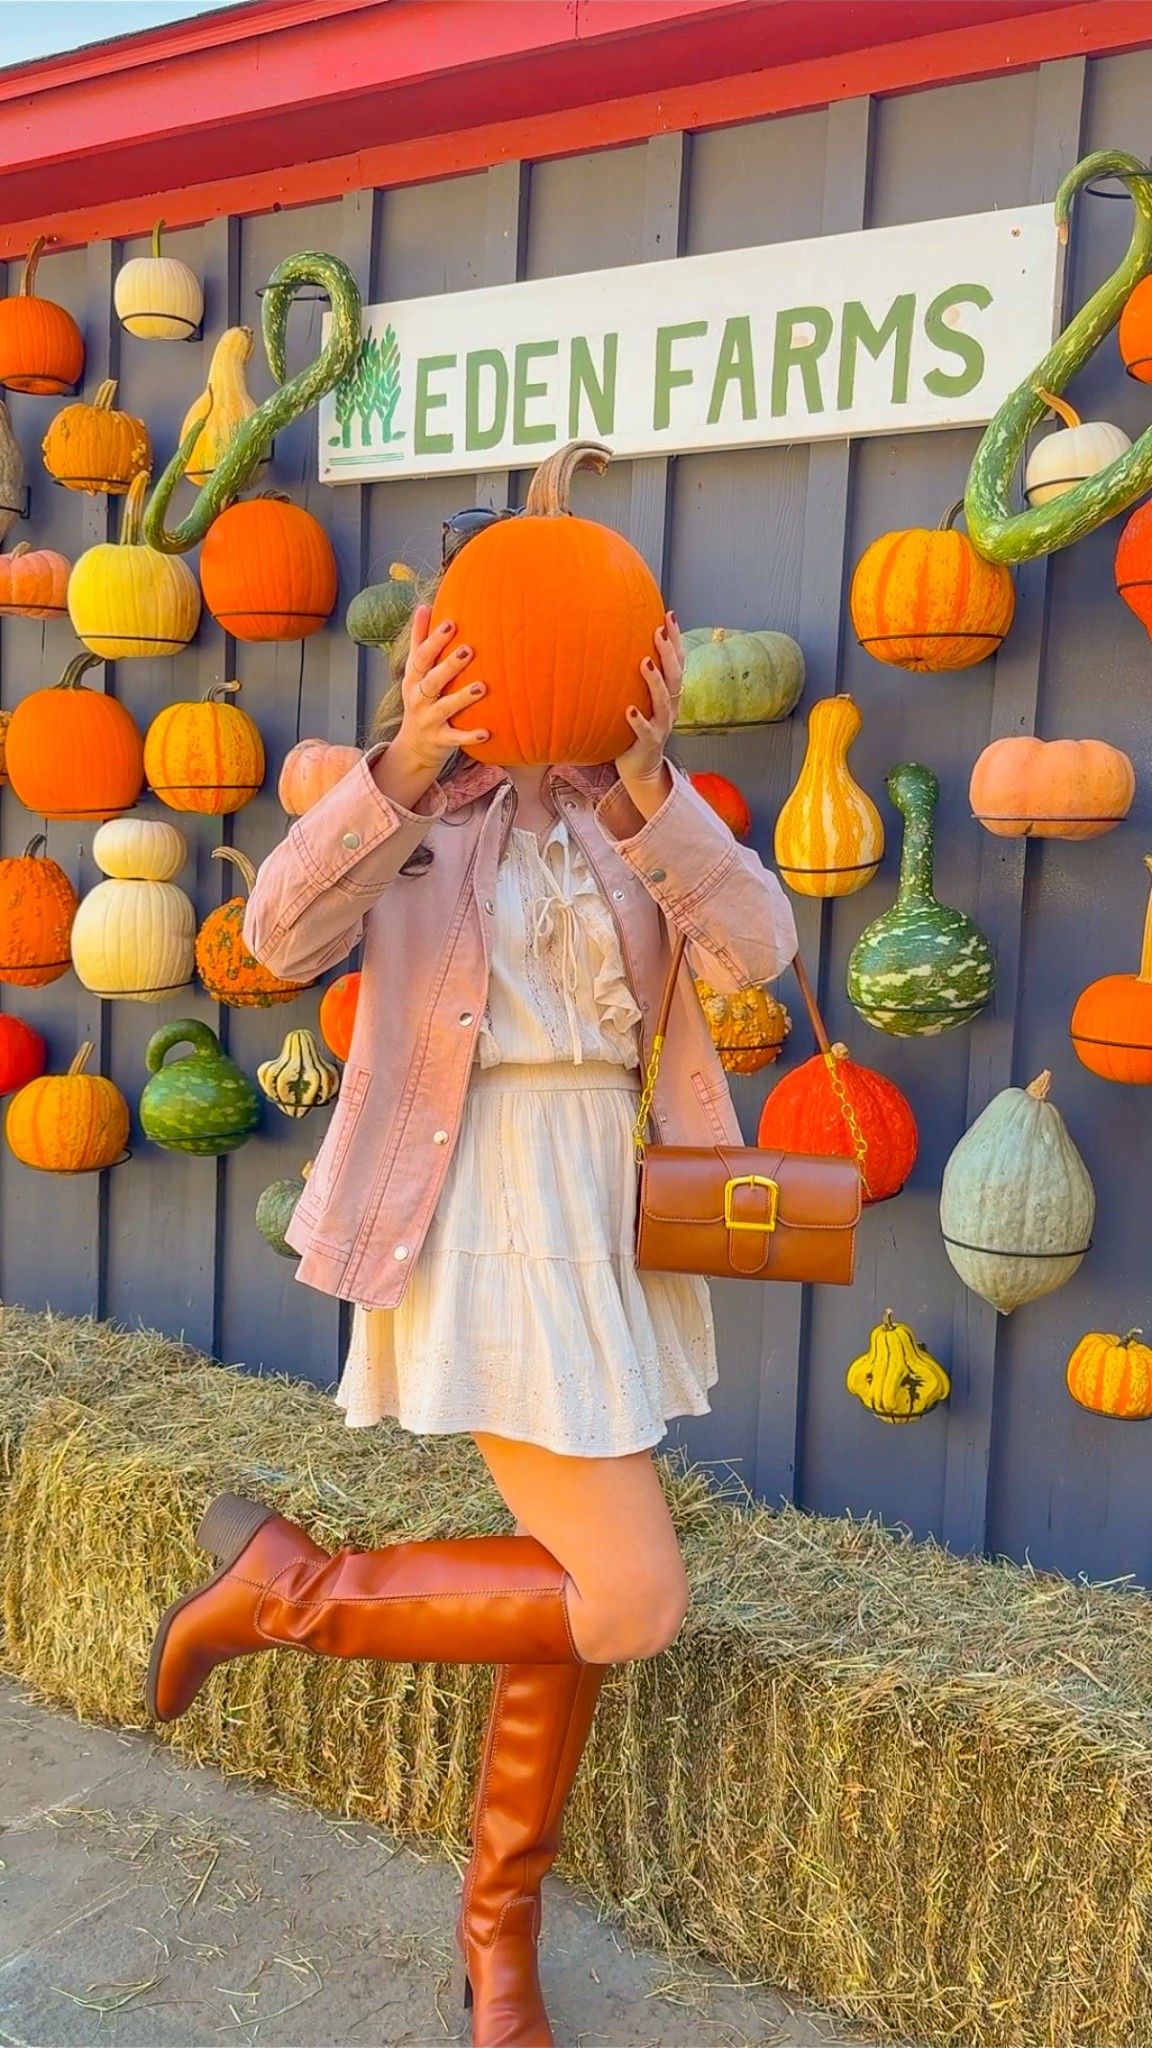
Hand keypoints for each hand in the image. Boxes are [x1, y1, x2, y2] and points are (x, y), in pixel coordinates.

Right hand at [372, 606, 488, 807]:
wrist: (413, 745)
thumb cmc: (420, 699)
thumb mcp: (415, 672)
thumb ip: (419, 641)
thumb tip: (423, 605)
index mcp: (413, 678)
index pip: (422, 657)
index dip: (435, 640)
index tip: (451, 624)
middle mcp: (418, 698)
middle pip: (432, 680)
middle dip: (449, 666)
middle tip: (468, 650)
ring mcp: (429, 720)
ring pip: (445, 708)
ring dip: (462, 698)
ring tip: (482, 687)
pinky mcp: (440, 740)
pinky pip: (456, 738)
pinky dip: (470, 736)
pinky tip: (487, 733)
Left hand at [614, 611, 681, 817]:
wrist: (641, 766)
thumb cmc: (637, 727)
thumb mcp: (641, 698)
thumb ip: (636, 677)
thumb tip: (616, 643)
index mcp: (671, 694)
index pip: (678, 661)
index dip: (676, 639)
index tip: (669, 614)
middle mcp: (670, 707)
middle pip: (675, 675)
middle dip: (669, 652)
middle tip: (658, 630)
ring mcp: (662, 725)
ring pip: (663, 701)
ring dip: (655, 681)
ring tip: (644, 662)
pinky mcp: (649, 743)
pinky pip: (646, 731)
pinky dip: (638, 720)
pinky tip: (629, 709)